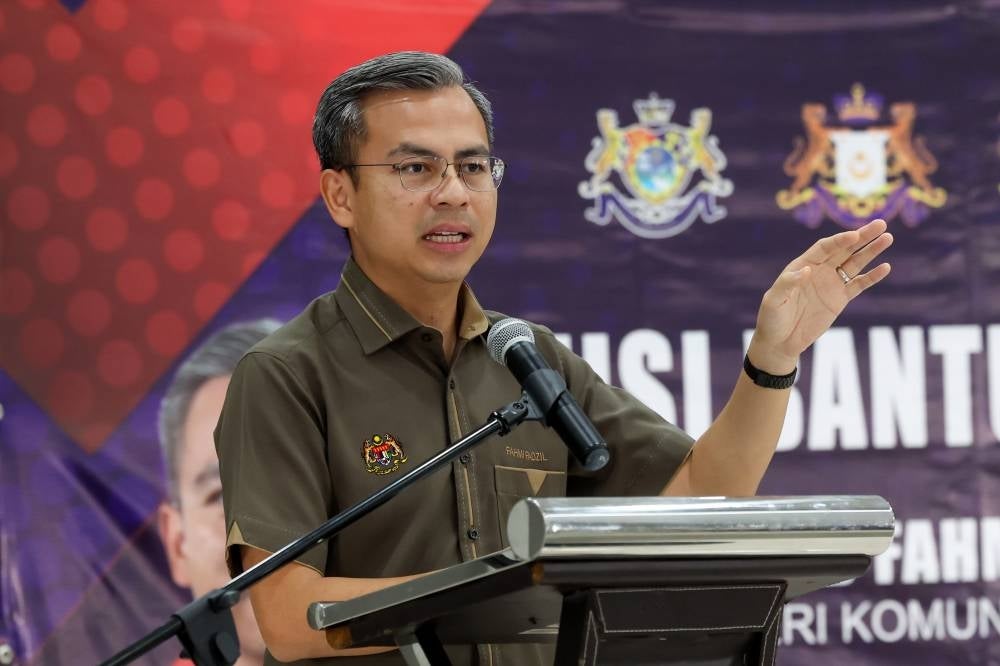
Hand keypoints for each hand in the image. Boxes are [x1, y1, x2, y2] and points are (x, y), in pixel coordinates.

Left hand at [748, 218, 892, 373]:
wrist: (780, 342)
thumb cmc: (772, 319)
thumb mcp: (774, 300)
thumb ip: (788, 283)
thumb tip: (808, 269)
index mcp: (802, 265)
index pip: (824, 248)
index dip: (840, 240)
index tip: (855, 235)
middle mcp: (819, 270)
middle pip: (844, 249)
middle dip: (862, 237)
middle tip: (881, 224)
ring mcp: (831, 284)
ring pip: (855, 263)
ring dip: (871, 251)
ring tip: (887, 238)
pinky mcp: (840, 299)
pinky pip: (858, 284)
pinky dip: (872, 276)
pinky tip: (885, 267)